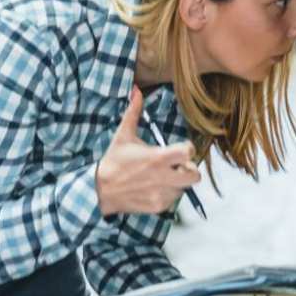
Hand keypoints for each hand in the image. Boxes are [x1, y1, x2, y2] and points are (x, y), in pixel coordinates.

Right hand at [95, 87, 200, 215]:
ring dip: (178, 182)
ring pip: (184, 188)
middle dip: (189, 169)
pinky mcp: (158, 206)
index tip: (180, 148)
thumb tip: (136, 90)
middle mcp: (162, 177)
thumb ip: (133, 112)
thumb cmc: (114, 161)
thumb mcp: (123, 135)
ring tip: (162, 177)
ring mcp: (161, 193)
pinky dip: (168, 193)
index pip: (189, 153)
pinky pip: (173, 199)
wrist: (100, 189)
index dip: (187, 149)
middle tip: (177, 166)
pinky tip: (154, 187)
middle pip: (195, 175)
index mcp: (157, 158)